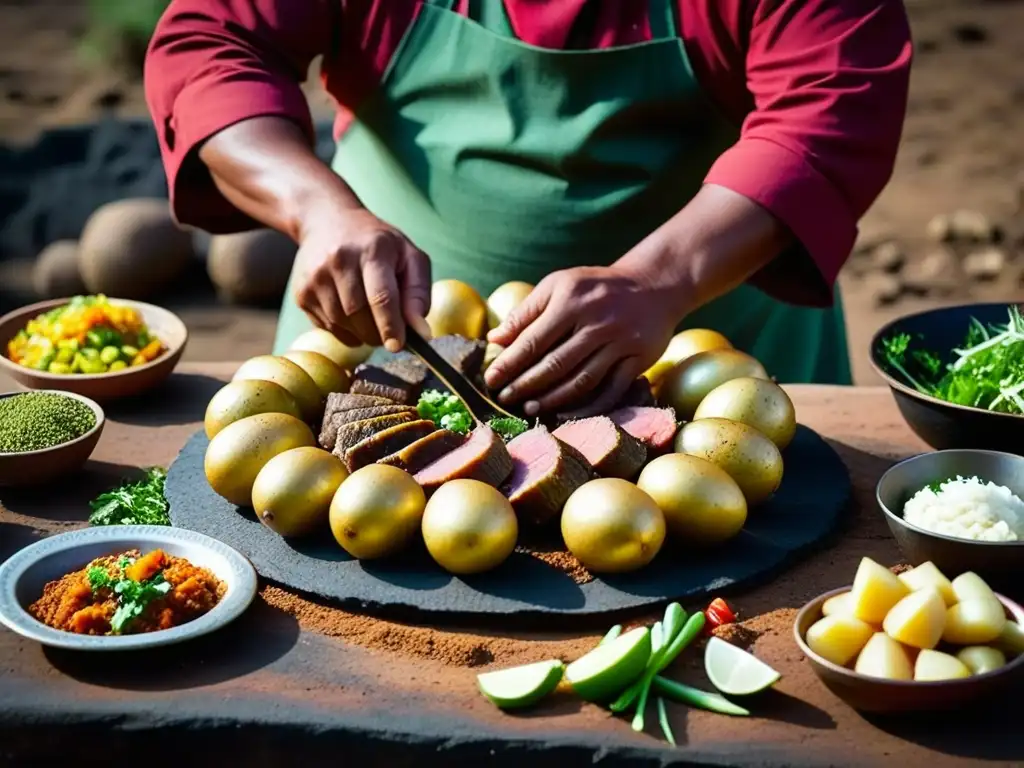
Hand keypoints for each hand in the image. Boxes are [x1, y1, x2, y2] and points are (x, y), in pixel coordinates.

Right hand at [294, 206, 432, 350]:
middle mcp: (339, 261)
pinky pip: (328, 327)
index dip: (391, 326)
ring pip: (342, 324)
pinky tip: (352, 316)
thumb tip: (420, 330)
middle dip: (378, 333)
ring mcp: (316, 277)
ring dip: (362, 334)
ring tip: (372, 322)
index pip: (381, 297)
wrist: (326, 220)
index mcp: (372, 250)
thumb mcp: (408, 255)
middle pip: (359, 315)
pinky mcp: (302, 293)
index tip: (398, 346)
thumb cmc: (376, 243)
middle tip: (389, 335)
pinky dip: (345, 331)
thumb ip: (419, 291)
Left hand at [484, 266, 681, 417]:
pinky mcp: (639, 359)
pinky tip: (565, 413)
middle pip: (555, 364)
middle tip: (505, 398)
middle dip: (525, 385)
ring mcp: (620, 342)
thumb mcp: (559, 285)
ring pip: (581, 381)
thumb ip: (526, 311)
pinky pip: (610, 392)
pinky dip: (587, 407)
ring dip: (551, 399)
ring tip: (529, 407)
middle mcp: (597, 321)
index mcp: (571, 300)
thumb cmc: (596, 288)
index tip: (491, 379)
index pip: (533, 339)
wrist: (655, 285)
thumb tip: (494, 340)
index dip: (510, 363)